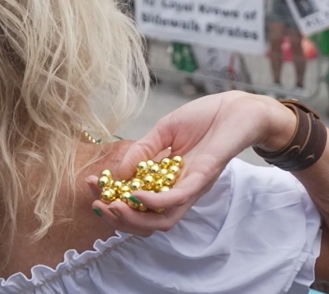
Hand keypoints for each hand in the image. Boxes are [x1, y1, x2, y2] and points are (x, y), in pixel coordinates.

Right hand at [86, 92, 294, 235]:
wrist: (239, 107)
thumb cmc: (205, 118)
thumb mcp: (164, 130)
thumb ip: (142, 150)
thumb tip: (118, 172)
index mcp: (167, 179)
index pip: (136, 201)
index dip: (110, 198)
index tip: (89, 185)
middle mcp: (178, 189)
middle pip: (147, 221)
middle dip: (118, 219)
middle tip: (98, 206)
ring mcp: (191, 186)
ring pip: (161, 220)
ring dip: (133, 219)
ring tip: (113, 207)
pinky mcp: (203, 177)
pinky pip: (177, 199)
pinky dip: (154, 201)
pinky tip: (135, 194)